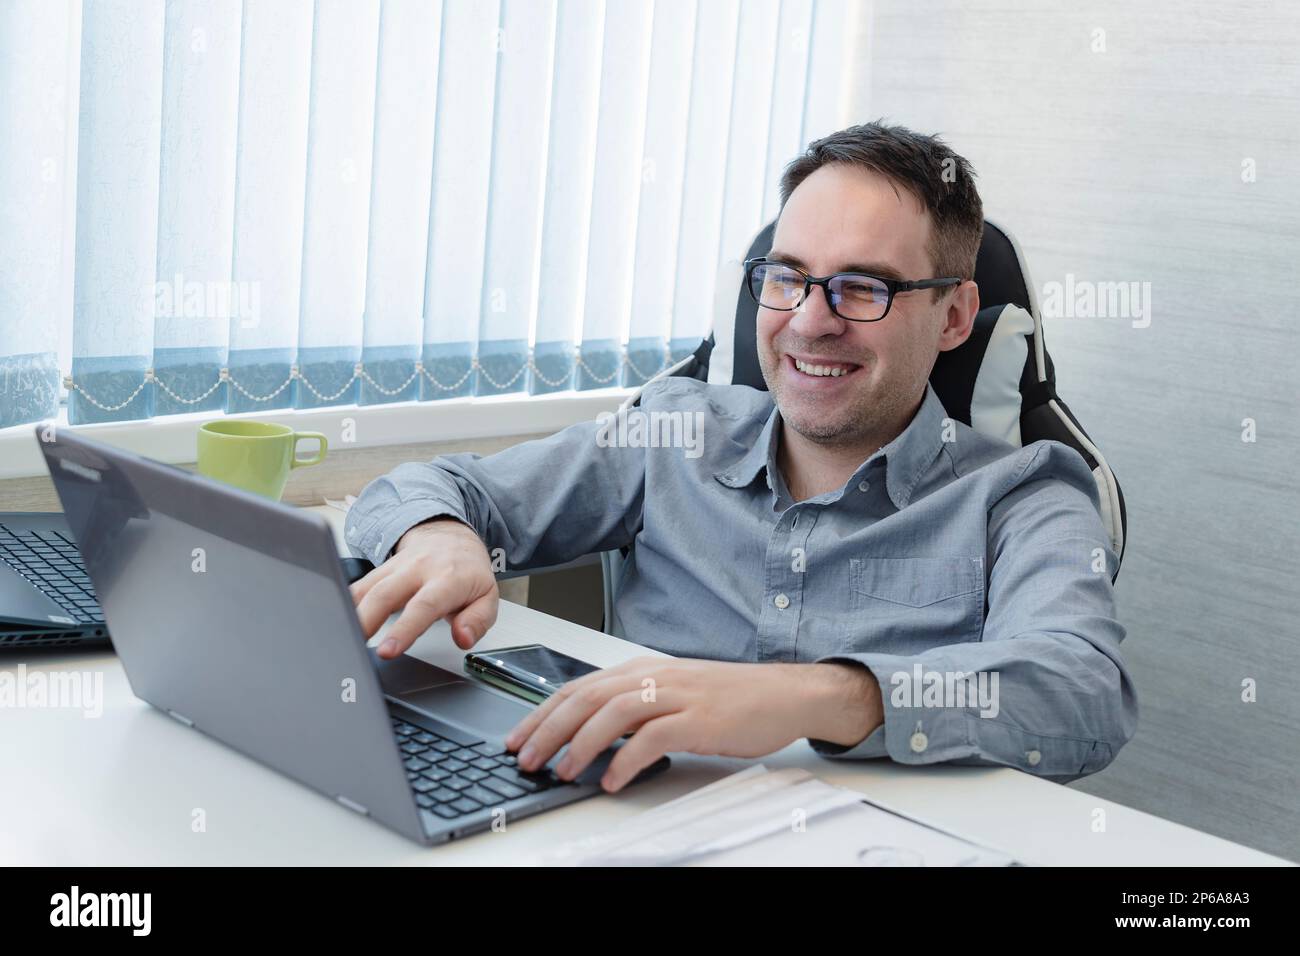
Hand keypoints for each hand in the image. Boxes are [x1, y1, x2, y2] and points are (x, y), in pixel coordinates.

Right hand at [349, 518, 498, 657]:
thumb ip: (478, 620)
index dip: (404, 630)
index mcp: (448, 578)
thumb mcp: (488, 596)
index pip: (423, 605)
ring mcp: (396, 566)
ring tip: (340, 638)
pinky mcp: (380, 568)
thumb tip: (463, 638)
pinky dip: (345, 603)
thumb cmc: (468, 571)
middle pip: (385, 594)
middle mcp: (418, 569)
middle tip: (352, 646)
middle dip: (366, 621)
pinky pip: (359, 585)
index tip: (387, 651)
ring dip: (350, 614)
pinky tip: (335, 619)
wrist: (451, 536)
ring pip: (366, 588)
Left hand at [503, 657, 882, 791]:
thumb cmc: (728, 697)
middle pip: (587, 697)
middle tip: (524, 757)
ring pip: (614, 713)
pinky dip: (627, 760)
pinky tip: (611, 780)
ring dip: (580, 744)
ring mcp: (678, 696)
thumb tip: (587, 733)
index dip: (541, 712)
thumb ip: (633, 705)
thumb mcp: (672, 692)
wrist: (783, 694)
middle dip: (548, 728)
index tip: (517, 737)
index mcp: (642, 669)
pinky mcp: (700, 719)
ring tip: (561, 771)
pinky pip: (653, 739)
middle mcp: (654, 677)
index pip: (578, 687)